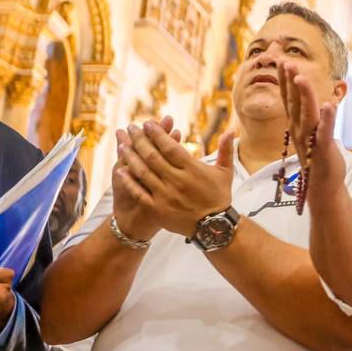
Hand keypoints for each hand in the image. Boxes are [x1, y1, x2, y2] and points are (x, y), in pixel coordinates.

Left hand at [117, 121, 233, 237]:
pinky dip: (129, 181)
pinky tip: (120, 171)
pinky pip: (140, 193)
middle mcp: (177, 180)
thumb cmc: (219, 197)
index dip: (158, 134)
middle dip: (140, 140)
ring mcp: (166, 195)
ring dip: (131, 157)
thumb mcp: (225, 172)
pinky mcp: (158, 209)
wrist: (214, 227)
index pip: (170, 147)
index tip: (148, 123)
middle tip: (131, 128)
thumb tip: (231, 130)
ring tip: (122, 145)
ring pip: (143, 172)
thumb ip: (226, 150)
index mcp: (192, 169)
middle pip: (153, 156)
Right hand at [280, 61, 345, 196]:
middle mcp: (299, 131)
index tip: (282, 62)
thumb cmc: (318, 159)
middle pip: (293, 103)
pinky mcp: (323, 150)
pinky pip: (325, 132)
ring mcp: (310, 141)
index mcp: (297, 126)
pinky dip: (326, 119)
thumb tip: (312, 101)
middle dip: (290, 82)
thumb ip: (309, 118)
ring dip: (305, 96)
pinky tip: (327, 105)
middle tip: (285, 62)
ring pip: (307, 114)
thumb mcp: (311, 135)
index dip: (285, 81)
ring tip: (302, 78)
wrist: (323, 188)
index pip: (288, 100)